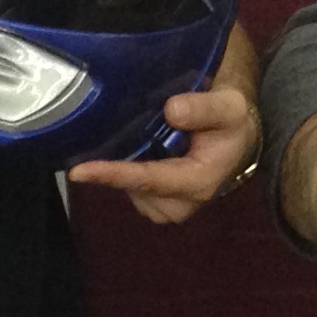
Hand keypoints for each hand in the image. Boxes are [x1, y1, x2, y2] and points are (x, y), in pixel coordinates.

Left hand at [68, 83, 260, 222]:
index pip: (149, 180)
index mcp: (199, 182)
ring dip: (124, 169)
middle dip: (116, 166)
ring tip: (134, 139)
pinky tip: (135, 152)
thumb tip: (171, 111)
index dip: (113, 174)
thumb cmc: (231, 124)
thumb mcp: (228, 107)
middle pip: (134, 188)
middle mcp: (182, 203)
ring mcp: (170, 208)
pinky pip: (133, 191)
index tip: (79, 171)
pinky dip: (127, 173)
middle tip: (112, 133)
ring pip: (130, 191)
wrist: (236, 140)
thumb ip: (203, 108)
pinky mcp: (160, 206)